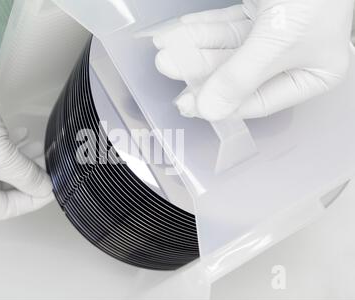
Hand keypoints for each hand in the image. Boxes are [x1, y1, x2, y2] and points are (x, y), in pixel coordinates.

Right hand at [0, 3, 53, 219]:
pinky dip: (14, 147)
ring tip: (42, 151)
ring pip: (2, 169)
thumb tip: (45, 188)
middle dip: (28, 179)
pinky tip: (26, 136)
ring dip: (24, 161)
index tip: (52, 189)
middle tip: (49, 170)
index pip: (2, 209)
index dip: (30, 201)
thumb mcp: (1, 157)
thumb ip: (27, 176)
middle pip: (3, 190)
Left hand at [153, 0, 354, 120]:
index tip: (190, 104)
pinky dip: (203, 28)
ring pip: (227, 47)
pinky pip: (225, 24)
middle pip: (236, 72)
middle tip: (169, 66)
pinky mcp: (259, 10)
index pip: (258, 101)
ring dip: (194, 47)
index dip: (223, 103)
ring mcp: (273, 32)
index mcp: (312, 74)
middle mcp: (292, 56)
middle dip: (200, 69)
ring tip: (166, 48)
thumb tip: (211, 110)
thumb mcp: (278, 41)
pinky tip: (179, 34)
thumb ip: (242, 76)